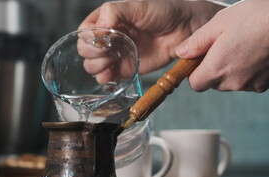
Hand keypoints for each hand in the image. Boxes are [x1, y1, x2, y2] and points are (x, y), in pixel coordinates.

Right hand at [79, 0, 225, 82]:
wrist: (184, 30)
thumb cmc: (162, 11)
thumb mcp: (137, 5)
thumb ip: (114, 12)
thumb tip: (98, 27)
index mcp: (107, 19)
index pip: (84, 31)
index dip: (88, 38)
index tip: (103, 40)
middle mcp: (108, 37)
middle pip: (85, 50)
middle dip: (92, 54)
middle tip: (109, 52)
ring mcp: (116, 54)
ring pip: (92, 65)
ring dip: (97, 67)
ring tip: (111, 63)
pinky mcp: (126, 68)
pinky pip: (108, 77)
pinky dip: (105, 79)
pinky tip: (110, 76)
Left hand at [175, 0, 268, 91]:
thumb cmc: (257, 17)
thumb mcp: (220, 22)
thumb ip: (197, 41)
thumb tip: (181, 53)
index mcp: (217, 69)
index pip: (195, 84)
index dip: (196, 71)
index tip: (203, 57)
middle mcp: (234, 83)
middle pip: (215, 83)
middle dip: (217, 68)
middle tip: (227, 45)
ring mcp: (254, 86)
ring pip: (235, 82)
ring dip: (236, 69)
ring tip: (248, 45)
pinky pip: (255, 80)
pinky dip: (255, 70)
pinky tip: (263, 51)